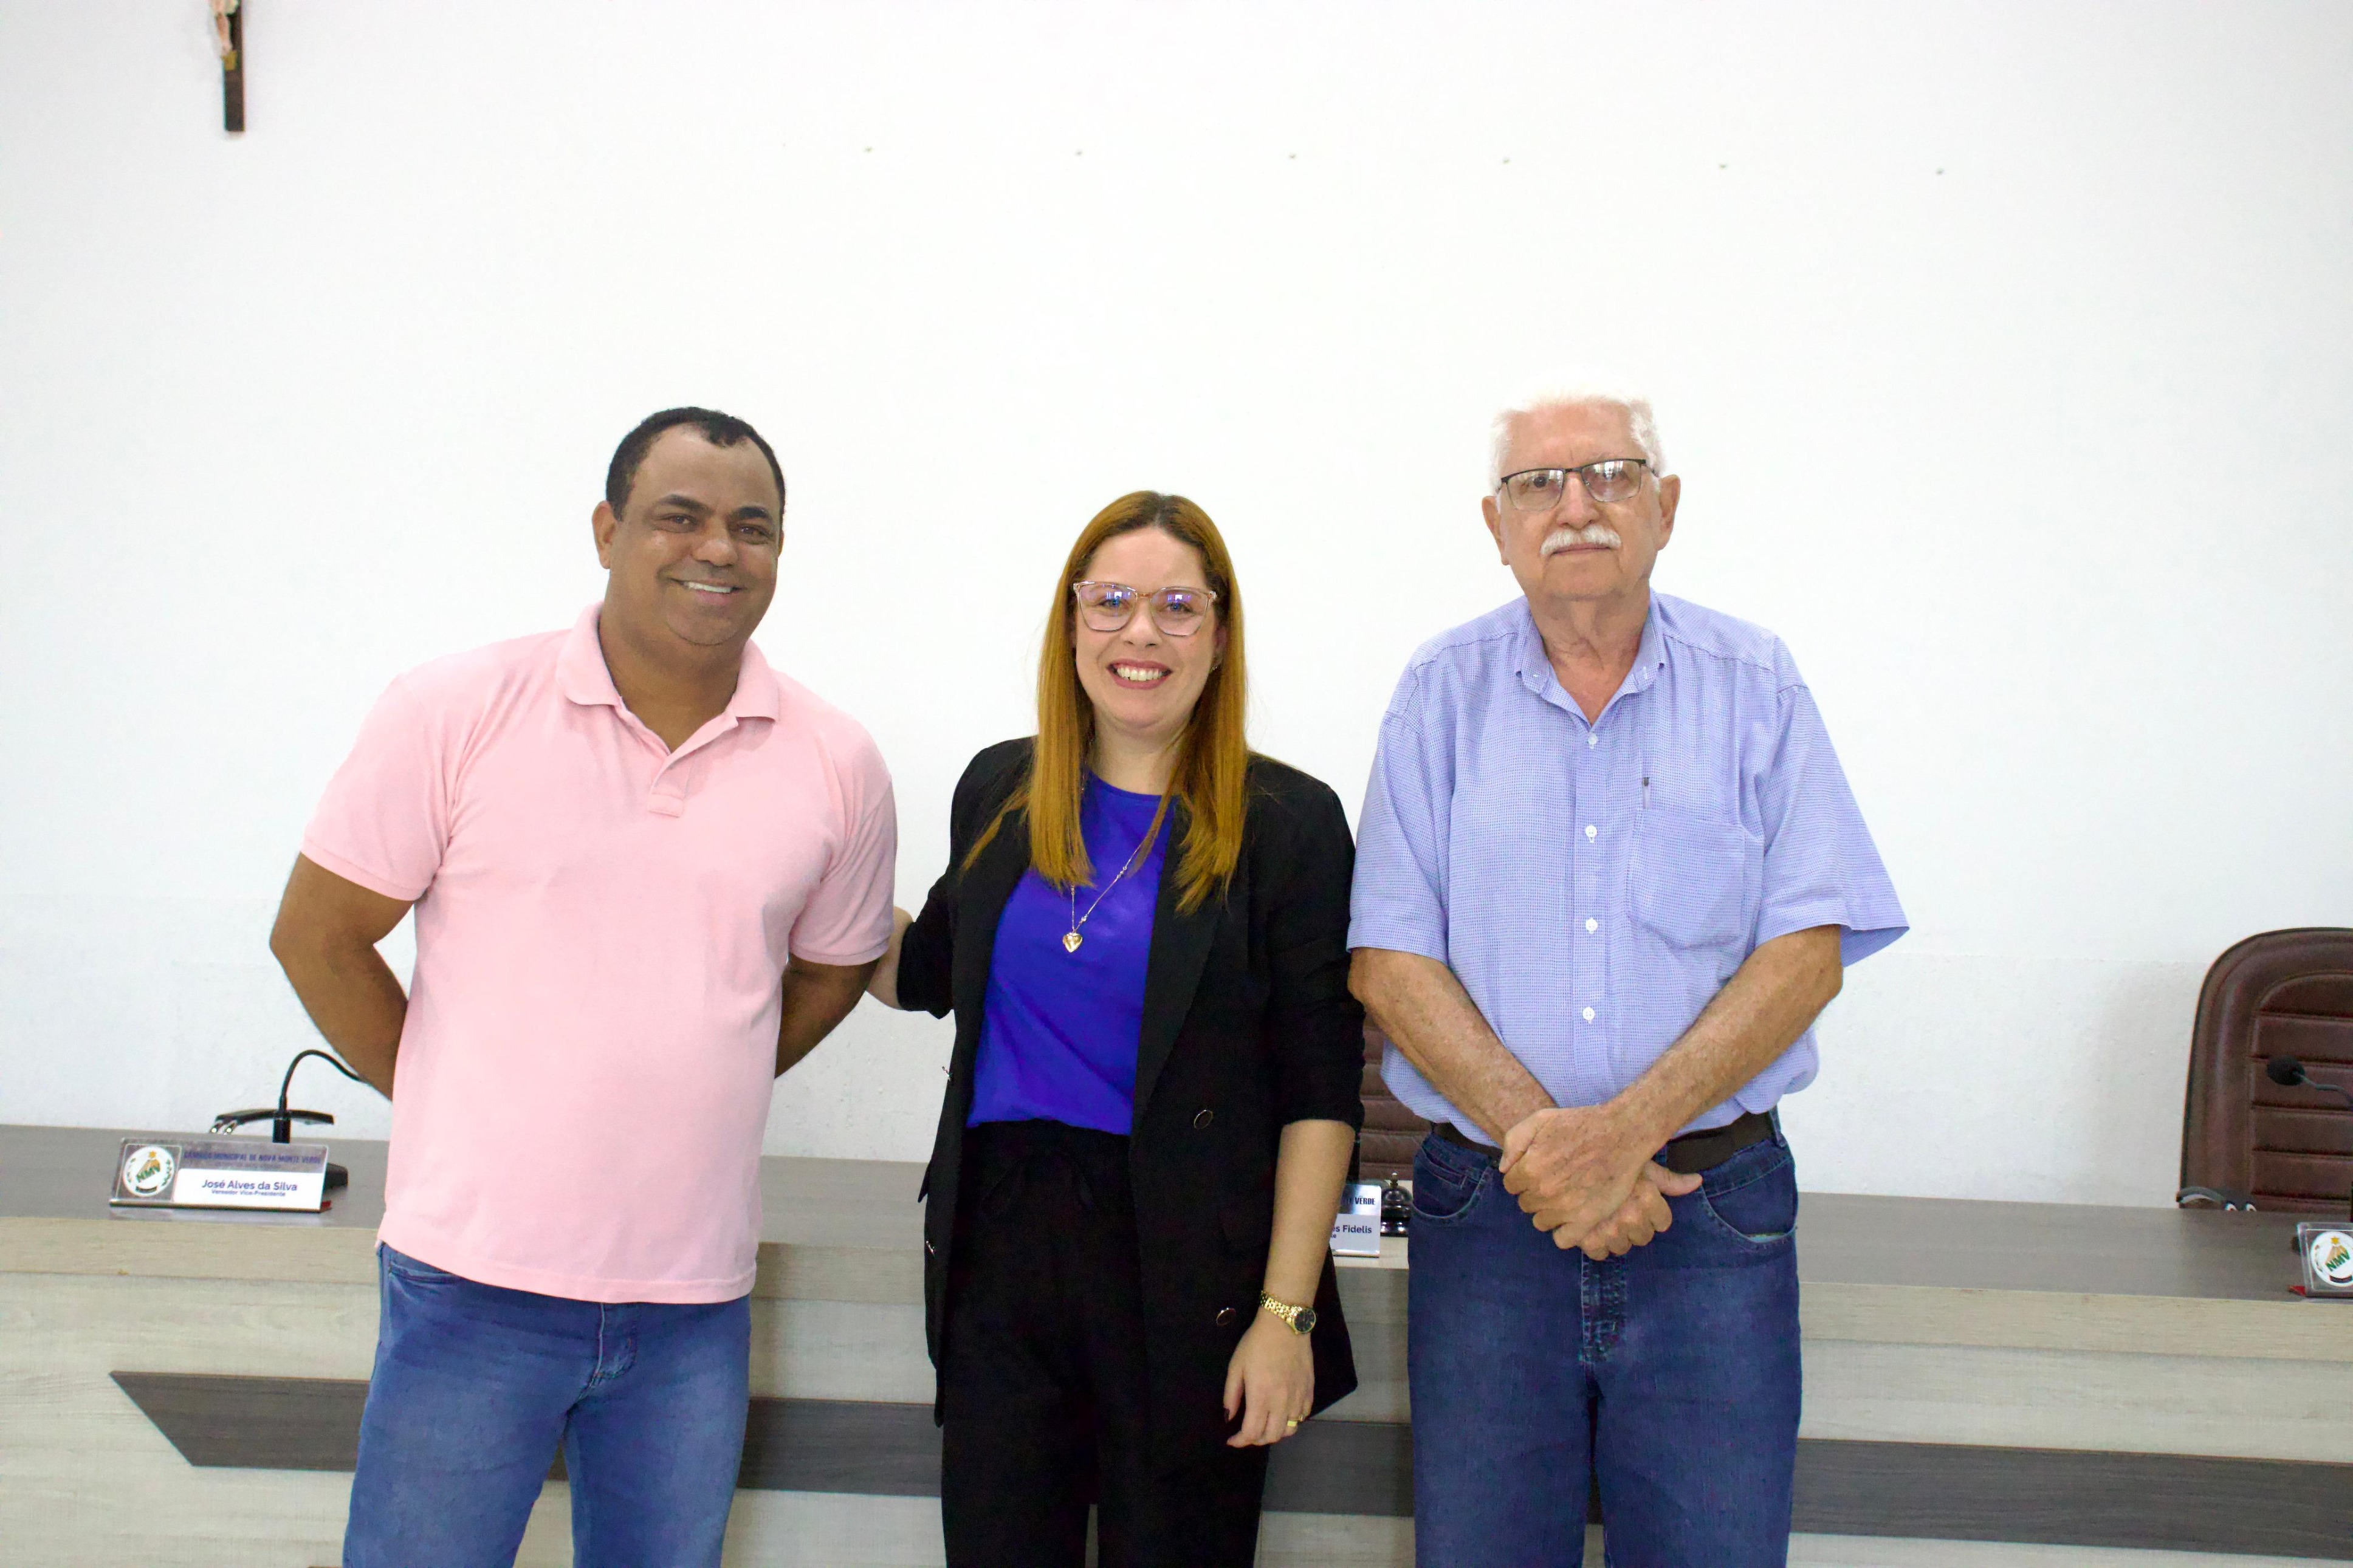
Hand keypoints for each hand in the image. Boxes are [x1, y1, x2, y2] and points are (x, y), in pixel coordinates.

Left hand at [1221, 1311, 1313, 1446]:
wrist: (1285, 1325)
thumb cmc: (1256, 1343)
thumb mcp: (1236, 1367)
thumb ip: (1231, 1395)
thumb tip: (1229, 1418)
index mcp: (1260, 1397)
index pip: (1251, 1433)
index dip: (1240, 1441)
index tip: (1232, 1439)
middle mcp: (1281, 1402)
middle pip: (1271, 1437)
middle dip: (1256, 1439)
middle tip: (1247, 1431)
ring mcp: (1298, 1398)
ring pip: (1290, 1430)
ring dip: (1275, 1433)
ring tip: (1265, 1424)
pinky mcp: (1309, 1391)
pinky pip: (1303, 1416)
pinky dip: (1292, 1421)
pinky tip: (1283, 1412)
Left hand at [1499, 1105, 1685, 1251]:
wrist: (1621, 1135)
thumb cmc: (1581, 1124)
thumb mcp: (1541, 1119)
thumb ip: (1514, 1141)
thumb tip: (1504, 1169)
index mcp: (1529, 1167)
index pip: (1511, 1185)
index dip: (1523, 1177)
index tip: (1539, 1170)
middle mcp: (1543, 1191)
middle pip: (1525, 1204)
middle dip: (1536, 1194)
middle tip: (1556, 1181)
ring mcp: (1564, 1208)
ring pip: (1541, 1222)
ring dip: (1549, 1212)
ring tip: (1565, 1197)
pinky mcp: (1586, 1220)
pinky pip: (1562, 1240)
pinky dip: (1564, 1232)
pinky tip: (1572, 1217)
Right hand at [1551, 1161, 1701, 1257]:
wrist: (1568, 1149)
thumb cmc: (1608, 1154)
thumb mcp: (1641, 1165)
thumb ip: (1668, 1180)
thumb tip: (1697, 1181)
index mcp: (1647, 1197)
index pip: (1662, 1223)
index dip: (1653, 1213)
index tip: (1639, 1201)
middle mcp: (1630, 1216)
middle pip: (1640, 1237)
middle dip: (1631, 1226)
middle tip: (1618, 1209)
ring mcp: (1606, 1228)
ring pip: (1617, 1247)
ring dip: (1611, 1236)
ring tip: (1601, 1216)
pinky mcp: (1582, 1236)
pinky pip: (1594, 1251)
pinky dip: (1589, 1242)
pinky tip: (1586, 1225)